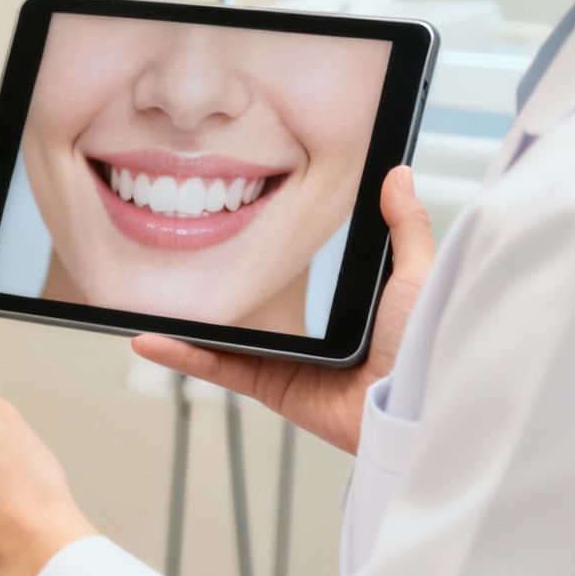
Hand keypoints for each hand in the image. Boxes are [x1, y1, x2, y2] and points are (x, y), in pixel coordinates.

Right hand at [131, 164, 434, 453]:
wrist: (421, 402)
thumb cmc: (426, 342)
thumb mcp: (415, 272)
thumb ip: (404, 226)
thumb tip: (398, 173)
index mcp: (345, 306)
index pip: (296, 274)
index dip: (263, 250)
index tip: (230, 216)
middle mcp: (313, 334)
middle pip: (252, 305)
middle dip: (212, 284)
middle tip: (174, 251)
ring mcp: (289, 361)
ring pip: (224, 336)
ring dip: (183, 320)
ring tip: (148, 294)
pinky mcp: (273, 387)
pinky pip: (220, 368)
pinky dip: (182, 355)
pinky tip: (149, 338)